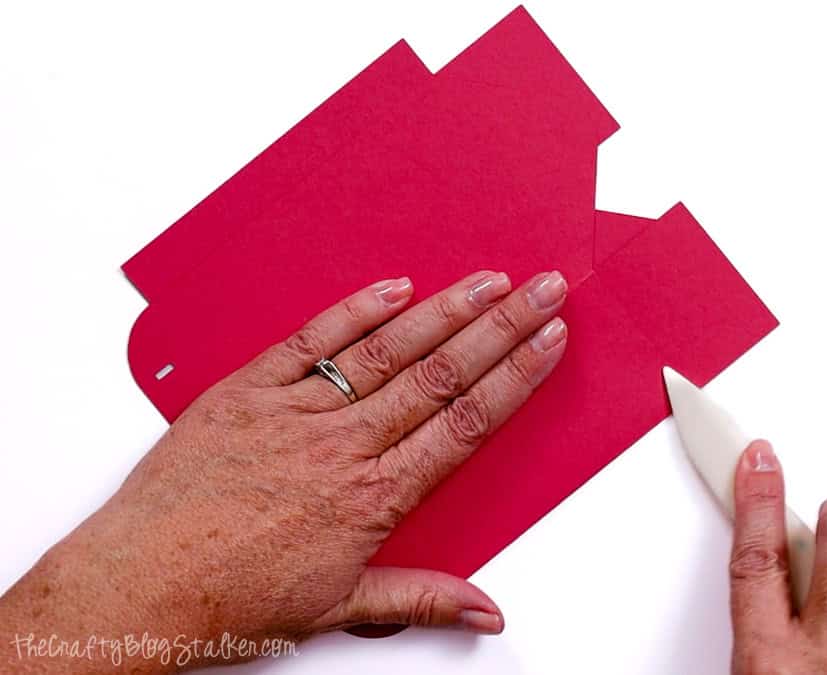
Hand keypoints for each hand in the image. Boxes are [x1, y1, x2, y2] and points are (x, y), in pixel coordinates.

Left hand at [0, 270, 568, 671]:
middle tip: (545, 288)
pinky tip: (395, 286)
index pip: (464, 425)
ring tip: (489, 280)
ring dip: (444, 311)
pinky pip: (310, 343)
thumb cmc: (232, 599)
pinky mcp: (246, 392)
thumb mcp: (339, 608)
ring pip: (385, 352)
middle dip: (502, 327)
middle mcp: (341, 447)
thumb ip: (423, 599)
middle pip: (440, 375)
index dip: (514, 378)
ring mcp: (293, 414)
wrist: (139, 587)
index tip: (550, 342)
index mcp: (372, 499)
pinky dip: (354, 311)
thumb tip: (488, 613)